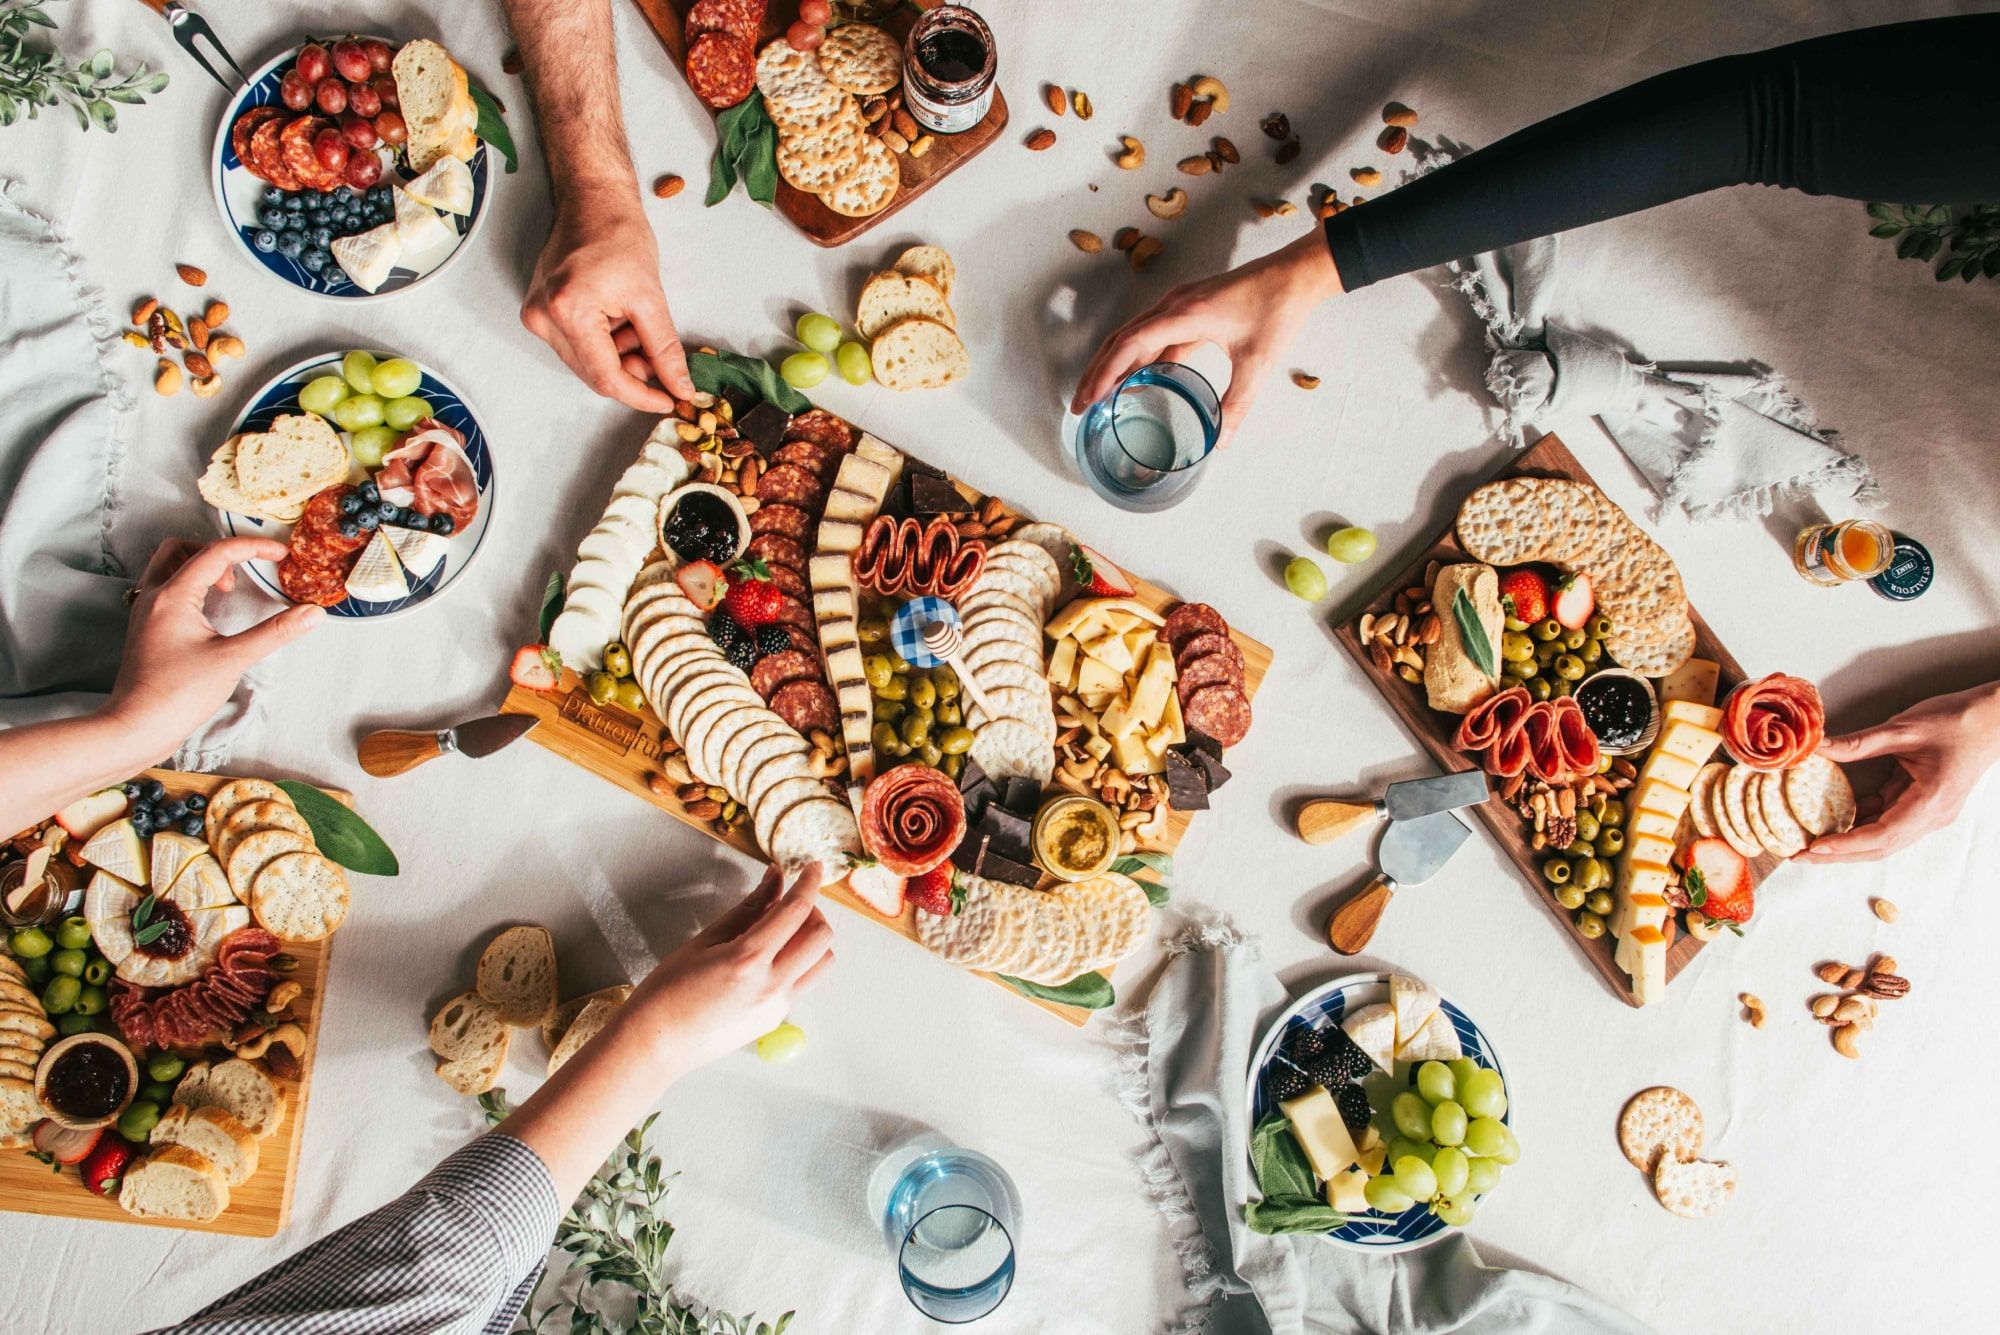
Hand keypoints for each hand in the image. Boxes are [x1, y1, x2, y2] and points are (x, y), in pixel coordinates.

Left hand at [106, 538, 323, 755]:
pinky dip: (189, 586)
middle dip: (218, 552)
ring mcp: (145, 612)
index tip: (281, 554)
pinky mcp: (146, 628)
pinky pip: (165, 588)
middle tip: (243, 574)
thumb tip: (312, 614)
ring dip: (200, 567)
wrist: (136, 727)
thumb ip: (275, 633)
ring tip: (226, 590)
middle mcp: (154, 596)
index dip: (253, 547)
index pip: (216, 554)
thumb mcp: (233, 660)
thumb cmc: (177, 695)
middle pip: (181, 548)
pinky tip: (209, 610)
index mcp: (173, 596)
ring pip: (168, 566)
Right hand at [520, 188, 694, 411]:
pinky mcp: (540, 312)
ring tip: (635, 322)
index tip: (668, 399)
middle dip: (631, 372)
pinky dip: (604, 343)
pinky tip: (618, 319)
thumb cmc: (618, 234)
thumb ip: (665, 349)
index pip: (605, 378)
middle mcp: (544, 317)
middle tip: (657, 353)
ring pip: (586, 363)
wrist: (592, 201)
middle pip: (593, 374)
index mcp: (568, 311)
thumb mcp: (651, 297)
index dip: (640, 395)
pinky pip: (577, 346)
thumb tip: (679, 386)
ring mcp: (537, 315)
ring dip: (618, 356)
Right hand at [629, 863, 834, 1071]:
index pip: (796, 911)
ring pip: (822, 962)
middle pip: (822, 936)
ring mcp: (778, 1007)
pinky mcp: (777, 1021)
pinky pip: (804, 982)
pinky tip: (771, 957)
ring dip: (813, 939)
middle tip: (790, 902)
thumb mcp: (705, 940)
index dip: (809, 882)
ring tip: (783, 931)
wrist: (657, 1044)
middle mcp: (772, 985)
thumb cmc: (669, 991)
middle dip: (814, 910)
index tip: (813, 866)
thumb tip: (775, 879)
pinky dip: (799, 961)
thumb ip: (748, 909)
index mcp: (749, 960)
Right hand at [1070, 230, 1343, 446]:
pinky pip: (1154, 335)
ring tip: (1099, 395)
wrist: (1296, 273)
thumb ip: (1238, 403)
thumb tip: (1222, 440)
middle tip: (1081, 405)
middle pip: (1121, 340)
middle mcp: (1174, 305)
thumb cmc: (1278, 307)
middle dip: (1098, 373)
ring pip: (1133, 336)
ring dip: (1114, 365)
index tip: (1089, 399)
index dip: (1105, 373)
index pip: (1130, 345)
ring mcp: (1179, 304)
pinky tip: (1137, 380)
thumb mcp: (1258, 361)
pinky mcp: (1189, 308)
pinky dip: (1139, 358)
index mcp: (1185, 314)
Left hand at [1798, 682, 1999, 862]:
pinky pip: (1886, 820)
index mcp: (1930, 801)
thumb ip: (1859, 743)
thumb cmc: (1956, 721)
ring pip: (1882, 838)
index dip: (1846, 844)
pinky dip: (1859, 824)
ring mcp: (1928, 813)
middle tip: (1799, 855)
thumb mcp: (1903, 729)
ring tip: (1809, 844)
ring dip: (1846, 843)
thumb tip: (1818, 748)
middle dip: (1838, 854)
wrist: (1993, 719)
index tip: (1814, 847)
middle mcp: (1931, 816)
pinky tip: (1831, 821)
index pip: (1883, 834)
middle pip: (1879, 846)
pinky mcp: (1922, 804)